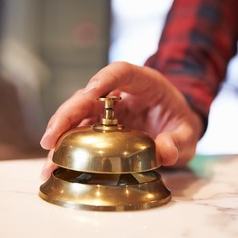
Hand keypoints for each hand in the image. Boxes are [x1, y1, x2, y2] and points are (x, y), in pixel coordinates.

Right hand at [40, 62, 203, 179]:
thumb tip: (164, 151)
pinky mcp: (103, 127)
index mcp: (145, 83)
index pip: (121, 71)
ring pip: (79, 116)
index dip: (105, 78)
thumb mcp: (188, 133)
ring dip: (61, 136)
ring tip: (49, 160)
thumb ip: (179, 141)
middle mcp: (121, 94)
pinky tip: (57, 165)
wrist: (177, 128)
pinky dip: (69, 148)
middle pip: (88, 96)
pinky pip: (83, 134)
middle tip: (51, 138)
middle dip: (68, 114)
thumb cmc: (181, 123)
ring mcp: (109, 111)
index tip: (90, 91)